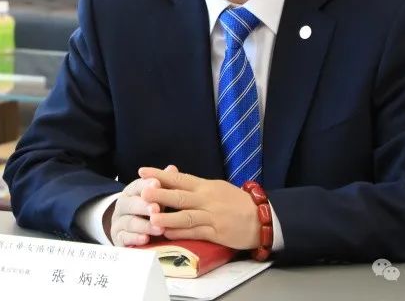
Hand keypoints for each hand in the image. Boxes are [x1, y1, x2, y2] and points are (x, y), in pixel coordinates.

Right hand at [109, 164, 177, 246]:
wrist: (131, 229)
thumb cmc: (149, 208)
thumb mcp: (157, 195)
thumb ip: (164, 183)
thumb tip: (172, 168)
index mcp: (131, 191)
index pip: (138, 185)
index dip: (147, 184)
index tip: (157, 183)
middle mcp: (123, 205)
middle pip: (131, 204)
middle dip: (144, 206)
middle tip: (157, 208)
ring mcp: (119, 222)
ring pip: (130, 222)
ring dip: (145, 226)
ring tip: (160, 229)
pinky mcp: (118, 239)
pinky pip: (125, 239)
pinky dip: (135, 239)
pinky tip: (145, 239)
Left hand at [138, 167, 259, 249]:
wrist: (261, 217)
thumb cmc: (237, 203)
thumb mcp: (217, 189)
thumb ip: (197, 188)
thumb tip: (175, 183)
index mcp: (206, 186)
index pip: (180, 178)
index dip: (161, 175)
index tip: (143, 171)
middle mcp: (207, 199)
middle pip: (181, 196)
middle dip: (161, 194)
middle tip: (143, 191)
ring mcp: (212, 216)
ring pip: (187, 216)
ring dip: (168, 217)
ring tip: (152, 218)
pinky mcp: (216, 232)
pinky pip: (195, 232)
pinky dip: (180, 233)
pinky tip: (167, 233)